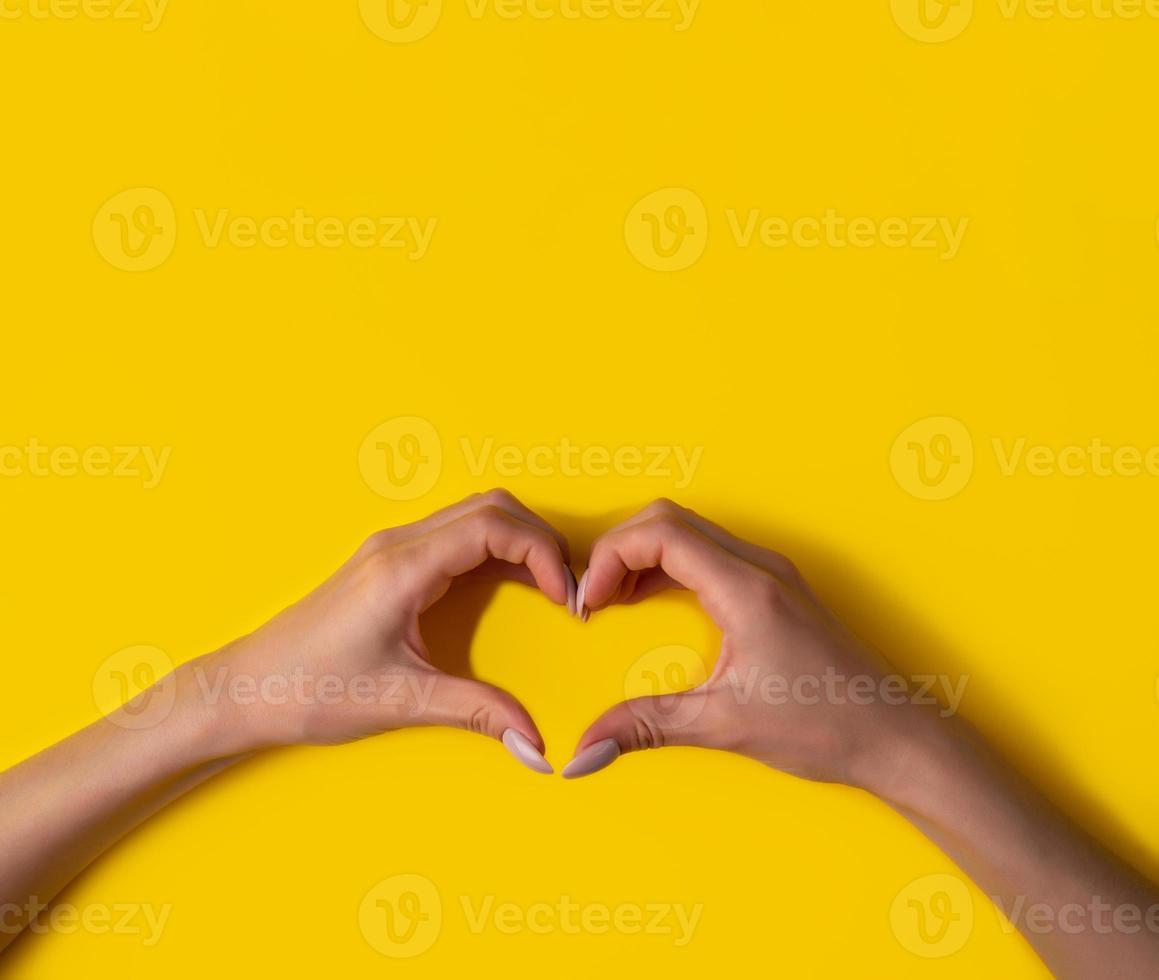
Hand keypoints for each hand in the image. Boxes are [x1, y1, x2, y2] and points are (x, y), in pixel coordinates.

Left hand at [182, 490, 575, 771]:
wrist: (244, 689)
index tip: (566, 597)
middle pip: (491, 507)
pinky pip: (455, 535)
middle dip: (540, 540)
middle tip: (567, 590)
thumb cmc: (308, 690)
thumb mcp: (402, 702)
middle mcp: (397, 545)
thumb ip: (477, 714)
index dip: (542, 552)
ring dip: (518, 541)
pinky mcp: (388, 564)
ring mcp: (390, 549)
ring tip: (547, 588)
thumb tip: (537, 744)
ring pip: (474, 515)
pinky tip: (509, 587)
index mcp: (402, 568)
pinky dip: (494, 550)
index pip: (493, 525)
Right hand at [565, 499, 927, 786]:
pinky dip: (670, 566)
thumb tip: (582, 751)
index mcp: (746, 588)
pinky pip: (710, 553)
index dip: (610, 557)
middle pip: (669, 519)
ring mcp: (771, 574)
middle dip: (619, 549)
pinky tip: (653, 602)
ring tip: (614, 600)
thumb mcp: (725, 725)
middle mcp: (759, 567)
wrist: (896, 736)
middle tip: (593, 598)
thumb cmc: (827, 725)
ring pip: (690, 532)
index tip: (589, 603)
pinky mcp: (776, 589)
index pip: (660, 533)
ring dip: (644, 555)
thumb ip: (648, 726)